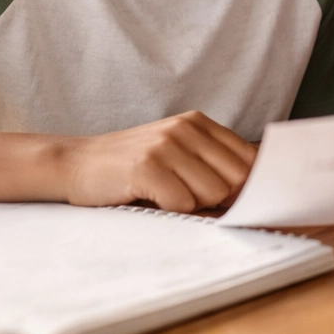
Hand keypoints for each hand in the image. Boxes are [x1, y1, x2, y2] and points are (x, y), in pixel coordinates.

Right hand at [56, 111, 257, 213]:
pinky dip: (170, 211)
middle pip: (236, 179)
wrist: (76, 163)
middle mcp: (185, 128)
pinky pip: (183, 204)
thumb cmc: (132, 165)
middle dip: (219, 199)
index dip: (245, 186)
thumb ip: (214, 162)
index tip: (229, 199)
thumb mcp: (177, 152)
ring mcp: (165, 146)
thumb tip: (257, 185)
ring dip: (192, 206)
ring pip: (213, 193)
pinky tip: (150, 199)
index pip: (249, 159)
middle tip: (186, 198)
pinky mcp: (146, 167)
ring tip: (165, 195)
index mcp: (198, 122)